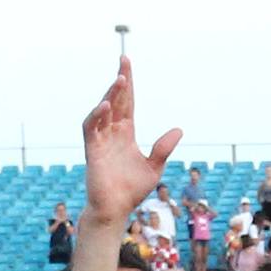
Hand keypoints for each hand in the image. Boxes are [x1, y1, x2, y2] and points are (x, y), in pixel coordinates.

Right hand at [81, 57, 183, 223]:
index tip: (128, 63)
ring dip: (110, 94)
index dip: (128, 83)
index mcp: (126, 134)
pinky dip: (97, 116)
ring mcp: (101, 140)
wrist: (115, 210)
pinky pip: (91, 128)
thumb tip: (179, 130)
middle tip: (124, 59)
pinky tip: (106, 106)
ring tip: (120, 80)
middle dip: (120, 80)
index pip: (128, 102)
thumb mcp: (154, 167)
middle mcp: (112, 133)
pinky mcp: (92, 151)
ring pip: (103, 110)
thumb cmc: (131, 191)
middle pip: (116, 100)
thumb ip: (163, 148)